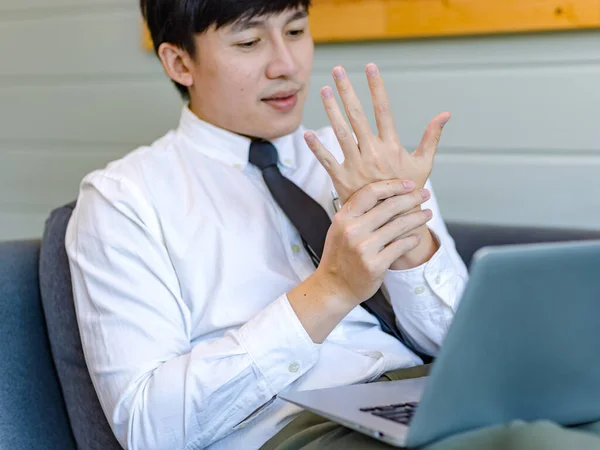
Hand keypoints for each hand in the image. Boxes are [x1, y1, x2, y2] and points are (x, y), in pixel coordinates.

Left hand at [304, 63, 449, 204]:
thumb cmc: (409, 191)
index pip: (384, 110)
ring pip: (340, 132)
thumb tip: (445, 114)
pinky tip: (308, 132)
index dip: (376, 87)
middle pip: (357, 115)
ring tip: (323, 90)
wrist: (393, 222)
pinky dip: (317, 147)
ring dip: (331, 110)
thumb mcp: (424, 164)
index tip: (370, 67)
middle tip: (338, 70)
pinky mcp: (342, 179)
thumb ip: (432, 137)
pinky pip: (327, 160)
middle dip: (347, 91)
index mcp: (391, 146)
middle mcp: (372, 153)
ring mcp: (356, 166)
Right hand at [314, 179, 431, 305]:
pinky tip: (417, 237)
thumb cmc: (340, 256)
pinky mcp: (375, 265)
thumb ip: (356, 213)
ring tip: (428, 214)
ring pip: (398, 226)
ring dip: (417, 218)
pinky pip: (400, 247)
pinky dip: (412, 240)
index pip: (370, 192)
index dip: (392, 185)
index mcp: (343, 218)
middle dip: (411, 198)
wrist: (333, 287)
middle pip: (389, 206)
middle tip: (425, 194)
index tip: (409, 184)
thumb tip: (384, 193)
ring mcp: (364, 248)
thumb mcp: (339, 229)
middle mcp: (352, 230)